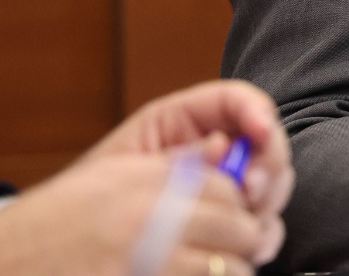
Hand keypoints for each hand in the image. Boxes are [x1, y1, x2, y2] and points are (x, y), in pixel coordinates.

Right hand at [0, 152, 259, 275]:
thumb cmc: (46, 228)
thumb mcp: (106, 178)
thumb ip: (170, 166)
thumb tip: (224, 150)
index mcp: (142, 181)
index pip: (226, 185)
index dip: (237, 201)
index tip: (235, 213)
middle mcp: (148, 220)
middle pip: (237, 226)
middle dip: (244, 238)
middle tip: (237, 248)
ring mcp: (147, 263)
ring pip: (229, 269)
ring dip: (231, 271)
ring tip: (216, 271)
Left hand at [83, 79, 293, 262]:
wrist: (73, 245)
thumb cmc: (90, 199)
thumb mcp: (126, 167)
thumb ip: (174, 155)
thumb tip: (223, 147)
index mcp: (185, 121)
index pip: (235, 100)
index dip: (256, 110)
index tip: (261, 131)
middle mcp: (214, 147)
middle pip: (266, 140)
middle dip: (267, 164)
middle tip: (251, 191)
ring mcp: (227, 184)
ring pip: (274, 180)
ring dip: (269, 201)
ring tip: (248, 226)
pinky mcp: (230, 220)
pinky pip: (265, 219)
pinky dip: (264, 232)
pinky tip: (251, 247)